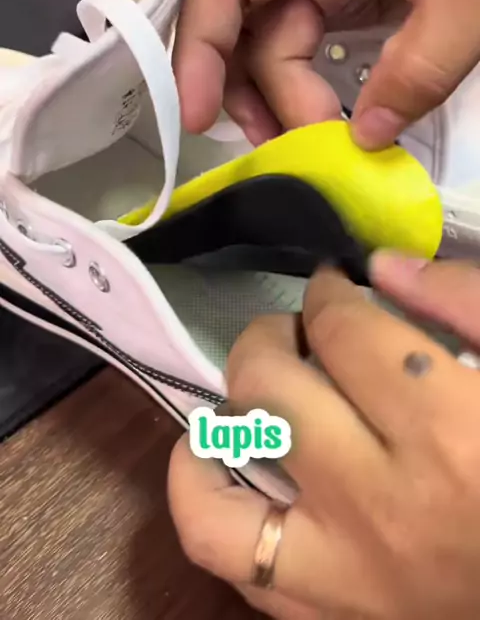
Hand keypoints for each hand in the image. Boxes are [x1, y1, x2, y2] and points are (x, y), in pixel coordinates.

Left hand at [168, 255, 479, 618]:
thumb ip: (468, 303)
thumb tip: (381, 267)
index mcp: (450, 431)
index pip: (342, 331)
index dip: (328, 293)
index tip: (334, 286)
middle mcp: (383, 503)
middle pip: (271, 385)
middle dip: (275, 334)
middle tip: (301, 331)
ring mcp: (346, 571)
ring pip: (226, 472)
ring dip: (227, 410)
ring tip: (256, 388)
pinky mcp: (329, 615)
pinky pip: (227, 557)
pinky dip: (202, 501)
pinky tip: (214, 462)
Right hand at [173, 0, 479, 149]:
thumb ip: (419, 70)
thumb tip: (366, 138)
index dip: (200, 48)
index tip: (197, 115)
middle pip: (246, 22)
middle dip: (257, 90)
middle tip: (290, 149)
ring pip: (275, 40)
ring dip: (283, 97)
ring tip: (309, 145)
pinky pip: (311, 43)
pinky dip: (311, 87)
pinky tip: (326, 122)